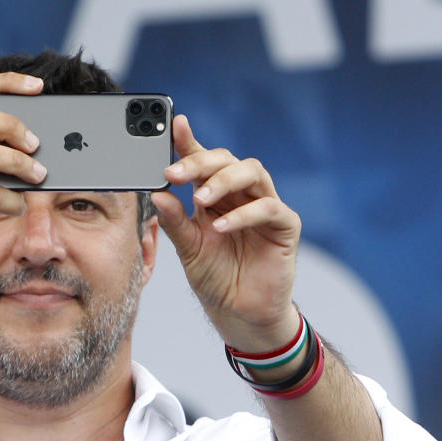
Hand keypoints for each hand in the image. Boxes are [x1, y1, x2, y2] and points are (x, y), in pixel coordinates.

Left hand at [151, 115, 300, 351]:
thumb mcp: (187, 249)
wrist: (240, 314)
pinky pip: (268, 208)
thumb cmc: (216, 278)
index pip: (202, 161)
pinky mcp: (285, 225)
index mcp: (215, 195)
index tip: (173, 125)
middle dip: (200, 162)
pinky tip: (221, 226)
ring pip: (252, 173)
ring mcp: (265, 206)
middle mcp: (240, 194)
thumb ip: (174, 221)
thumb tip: (157, 194)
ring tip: (200, 198)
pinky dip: (243, 214)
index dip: (189, 142)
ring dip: (223, 180)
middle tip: (175, 173)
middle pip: (226, 160)